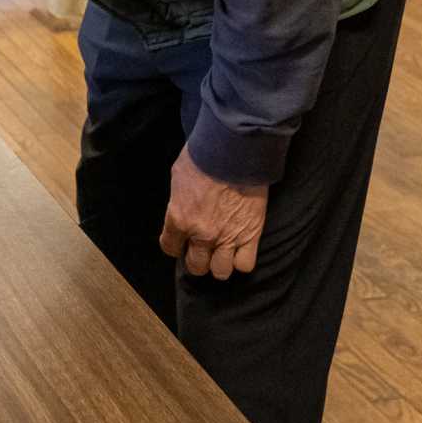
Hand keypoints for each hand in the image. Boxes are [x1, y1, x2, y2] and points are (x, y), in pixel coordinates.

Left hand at [160, 145, 268, 279]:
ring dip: (219, 264)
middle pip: (196, 266)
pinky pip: (245, 264)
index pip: (170, 247)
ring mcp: (228, 237)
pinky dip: (241, 260)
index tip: (178, 242)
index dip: (174, 245)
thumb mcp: (177, 178)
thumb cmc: (203, 158)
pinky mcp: (251, 234)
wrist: (234, 151)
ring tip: (221, 253)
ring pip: (220, 271)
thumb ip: (178, 202)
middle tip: (201, 248)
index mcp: (179, 219)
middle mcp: (201, 234)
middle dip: (196, 259)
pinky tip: (239, 250)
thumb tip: (181, 210)